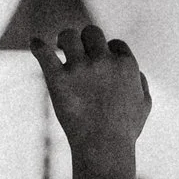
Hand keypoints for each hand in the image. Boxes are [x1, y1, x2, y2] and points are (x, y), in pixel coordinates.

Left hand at [32, 27, 151, 160]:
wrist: (104, 146)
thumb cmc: (125, 129)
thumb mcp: (144, 105)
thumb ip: (141, 83)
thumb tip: (135, 72)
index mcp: (126, 65)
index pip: (114, 43)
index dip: (107, 50)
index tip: (101, 62)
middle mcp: (103, 61)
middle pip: (91, 32)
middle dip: (85, 39)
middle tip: (76, 50)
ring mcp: (80, 68)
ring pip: (68, 36)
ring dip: (64, 40)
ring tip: (59, 49)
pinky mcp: (58, 79)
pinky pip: (43, 53)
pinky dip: (37, 46)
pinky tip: (34, 44)